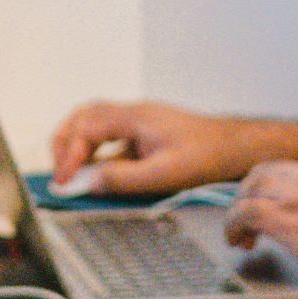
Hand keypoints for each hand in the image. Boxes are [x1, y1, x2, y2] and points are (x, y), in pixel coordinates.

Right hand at [48, 100, 262, 193]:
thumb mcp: (164, 174)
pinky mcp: (145, 135)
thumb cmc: (209, 155)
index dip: (69, 154)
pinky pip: (111, 139)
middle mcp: (133, 114)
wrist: (237, 147)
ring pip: (94, 126)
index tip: (65, 180)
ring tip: (74, 175)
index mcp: (135, 117)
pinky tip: (102, 176)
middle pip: (83, 118)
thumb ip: (124, 179)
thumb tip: (91, 183)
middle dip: (64, 144)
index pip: (86, 128)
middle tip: (60, 173)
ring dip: (79, 148)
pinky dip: (98, 155)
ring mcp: (138, 123)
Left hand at [224, 158, 297, 285]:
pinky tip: (235, 239)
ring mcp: (295, 195)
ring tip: (239, 232)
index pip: (286, 169)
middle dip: (249, 194)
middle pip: (262, 174)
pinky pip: (245, 213)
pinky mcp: (285, 218)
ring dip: (239, 210)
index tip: (267, 202)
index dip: (270, 186)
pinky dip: (233, 225)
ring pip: (250, 190)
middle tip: (245, 217)